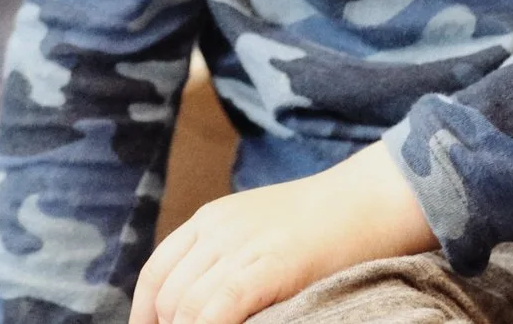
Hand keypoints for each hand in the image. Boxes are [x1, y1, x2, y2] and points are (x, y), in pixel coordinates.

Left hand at [129, 141, 434, 323]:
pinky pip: (218, 308)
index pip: (155, 272)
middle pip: (166, 295)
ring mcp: (239, 247)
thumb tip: (203, 300)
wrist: (368, 200)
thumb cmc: (324, 224)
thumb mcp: (259, 230)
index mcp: (209, 220)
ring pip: (185, 306)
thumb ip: (228, 256)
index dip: (144, 313)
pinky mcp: (267, 267)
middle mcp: (215, 231)